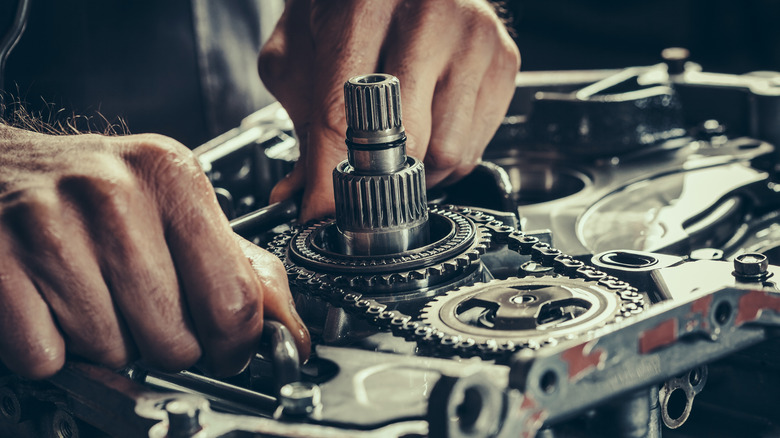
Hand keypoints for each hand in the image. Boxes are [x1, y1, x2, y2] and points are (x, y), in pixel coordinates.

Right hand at [0, 125, 308, 378]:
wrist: (3, 166)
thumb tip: (289, 327)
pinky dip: (52, 349)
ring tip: (96, 297)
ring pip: (111, 351)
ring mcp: (50, 225)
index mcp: (173, 177)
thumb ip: (238, 264)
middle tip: (146, 313)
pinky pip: (46, 355)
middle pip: (174, 339)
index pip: (234, 300)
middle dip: (166, 346)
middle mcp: (114, 193)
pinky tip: (54, 306)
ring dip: (107, 345)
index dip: (234, 345)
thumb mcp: (176, 205)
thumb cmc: (94, 192)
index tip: (225, 350)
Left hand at [259, 0, 519, 220]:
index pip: (345, 110)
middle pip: (406, 138)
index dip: (331, 173)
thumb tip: (303, 197)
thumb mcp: (300, 55)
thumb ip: (301, 124)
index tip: (323, 212)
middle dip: (376, 174)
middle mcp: (431, 11)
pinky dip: (445, 157)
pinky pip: (475, 147)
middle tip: (360, 176)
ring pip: (447, 152)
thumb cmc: (344, 8)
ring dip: (416, 170)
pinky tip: (427, 128)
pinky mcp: (504, 62)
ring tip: (395, 145)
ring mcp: (476, 37)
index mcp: (365, 2)